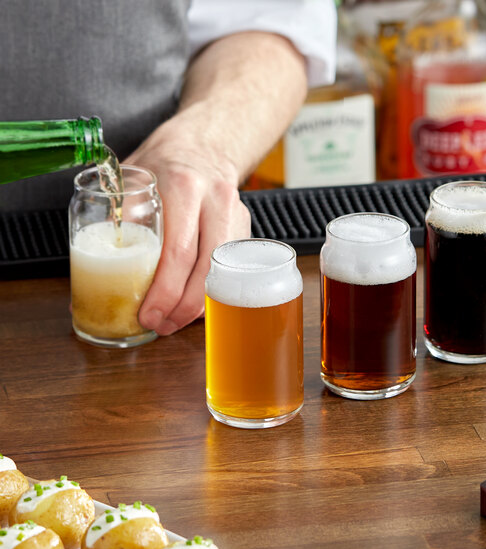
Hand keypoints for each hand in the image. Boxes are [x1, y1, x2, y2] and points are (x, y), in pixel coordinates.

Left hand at [125, 115, 250, 335]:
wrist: (206, 144)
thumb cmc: (167, 161)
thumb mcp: (134, 176)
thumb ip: (119, 216)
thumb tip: (97, 269)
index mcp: (184, 186)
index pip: (178, 252)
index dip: (163, 291)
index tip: (148, 313)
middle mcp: (217, 201)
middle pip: (206, 270)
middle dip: (181, 307)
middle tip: (160, 324)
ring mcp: (236, 216)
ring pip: (223, 275)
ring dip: (199, 306)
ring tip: (175, 320)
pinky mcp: (245, 231)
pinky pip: (230, 270)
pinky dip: (212, 293)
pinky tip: (194, 304)